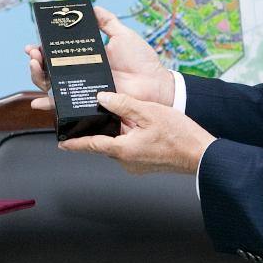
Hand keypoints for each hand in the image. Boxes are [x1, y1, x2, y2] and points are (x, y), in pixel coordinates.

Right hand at [25, 4, 174, 110]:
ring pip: (51, 86)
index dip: (44, 49)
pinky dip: (49, 105)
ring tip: (35, 66)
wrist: (155, 84)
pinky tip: (38, 103)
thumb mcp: (123, 35)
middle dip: (36, 61)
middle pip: (50, 70)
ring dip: (37, 77)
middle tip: (33, 53)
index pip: (59, 54)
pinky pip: (64, 106)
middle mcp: (81, 75)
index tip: (35, 43)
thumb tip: (92, 6)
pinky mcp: (87, 104)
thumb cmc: (142, 61)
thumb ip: (107, 21)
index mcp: (87, 59)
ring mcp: (83, 90)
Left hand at [59, 91, 214, 175]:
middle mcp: (127, 160)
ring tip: (126, 116)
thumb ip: (122, 103)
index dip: (74, 143)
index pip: (90, 145)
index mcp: (122, 149)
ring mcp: (137, 165)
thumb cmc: (179, 136)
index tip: (61, 142)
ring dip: (119, 132)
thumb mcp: (148, 112)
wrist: (202, 155)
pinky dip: (130, 137)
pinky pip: (131, 149)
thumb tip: (102, 98)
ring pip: (119, 145)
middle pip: (105, 143)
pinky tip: (140, 126)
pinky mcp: (146, 164)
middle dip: (100, 130)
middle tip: (96, 114)